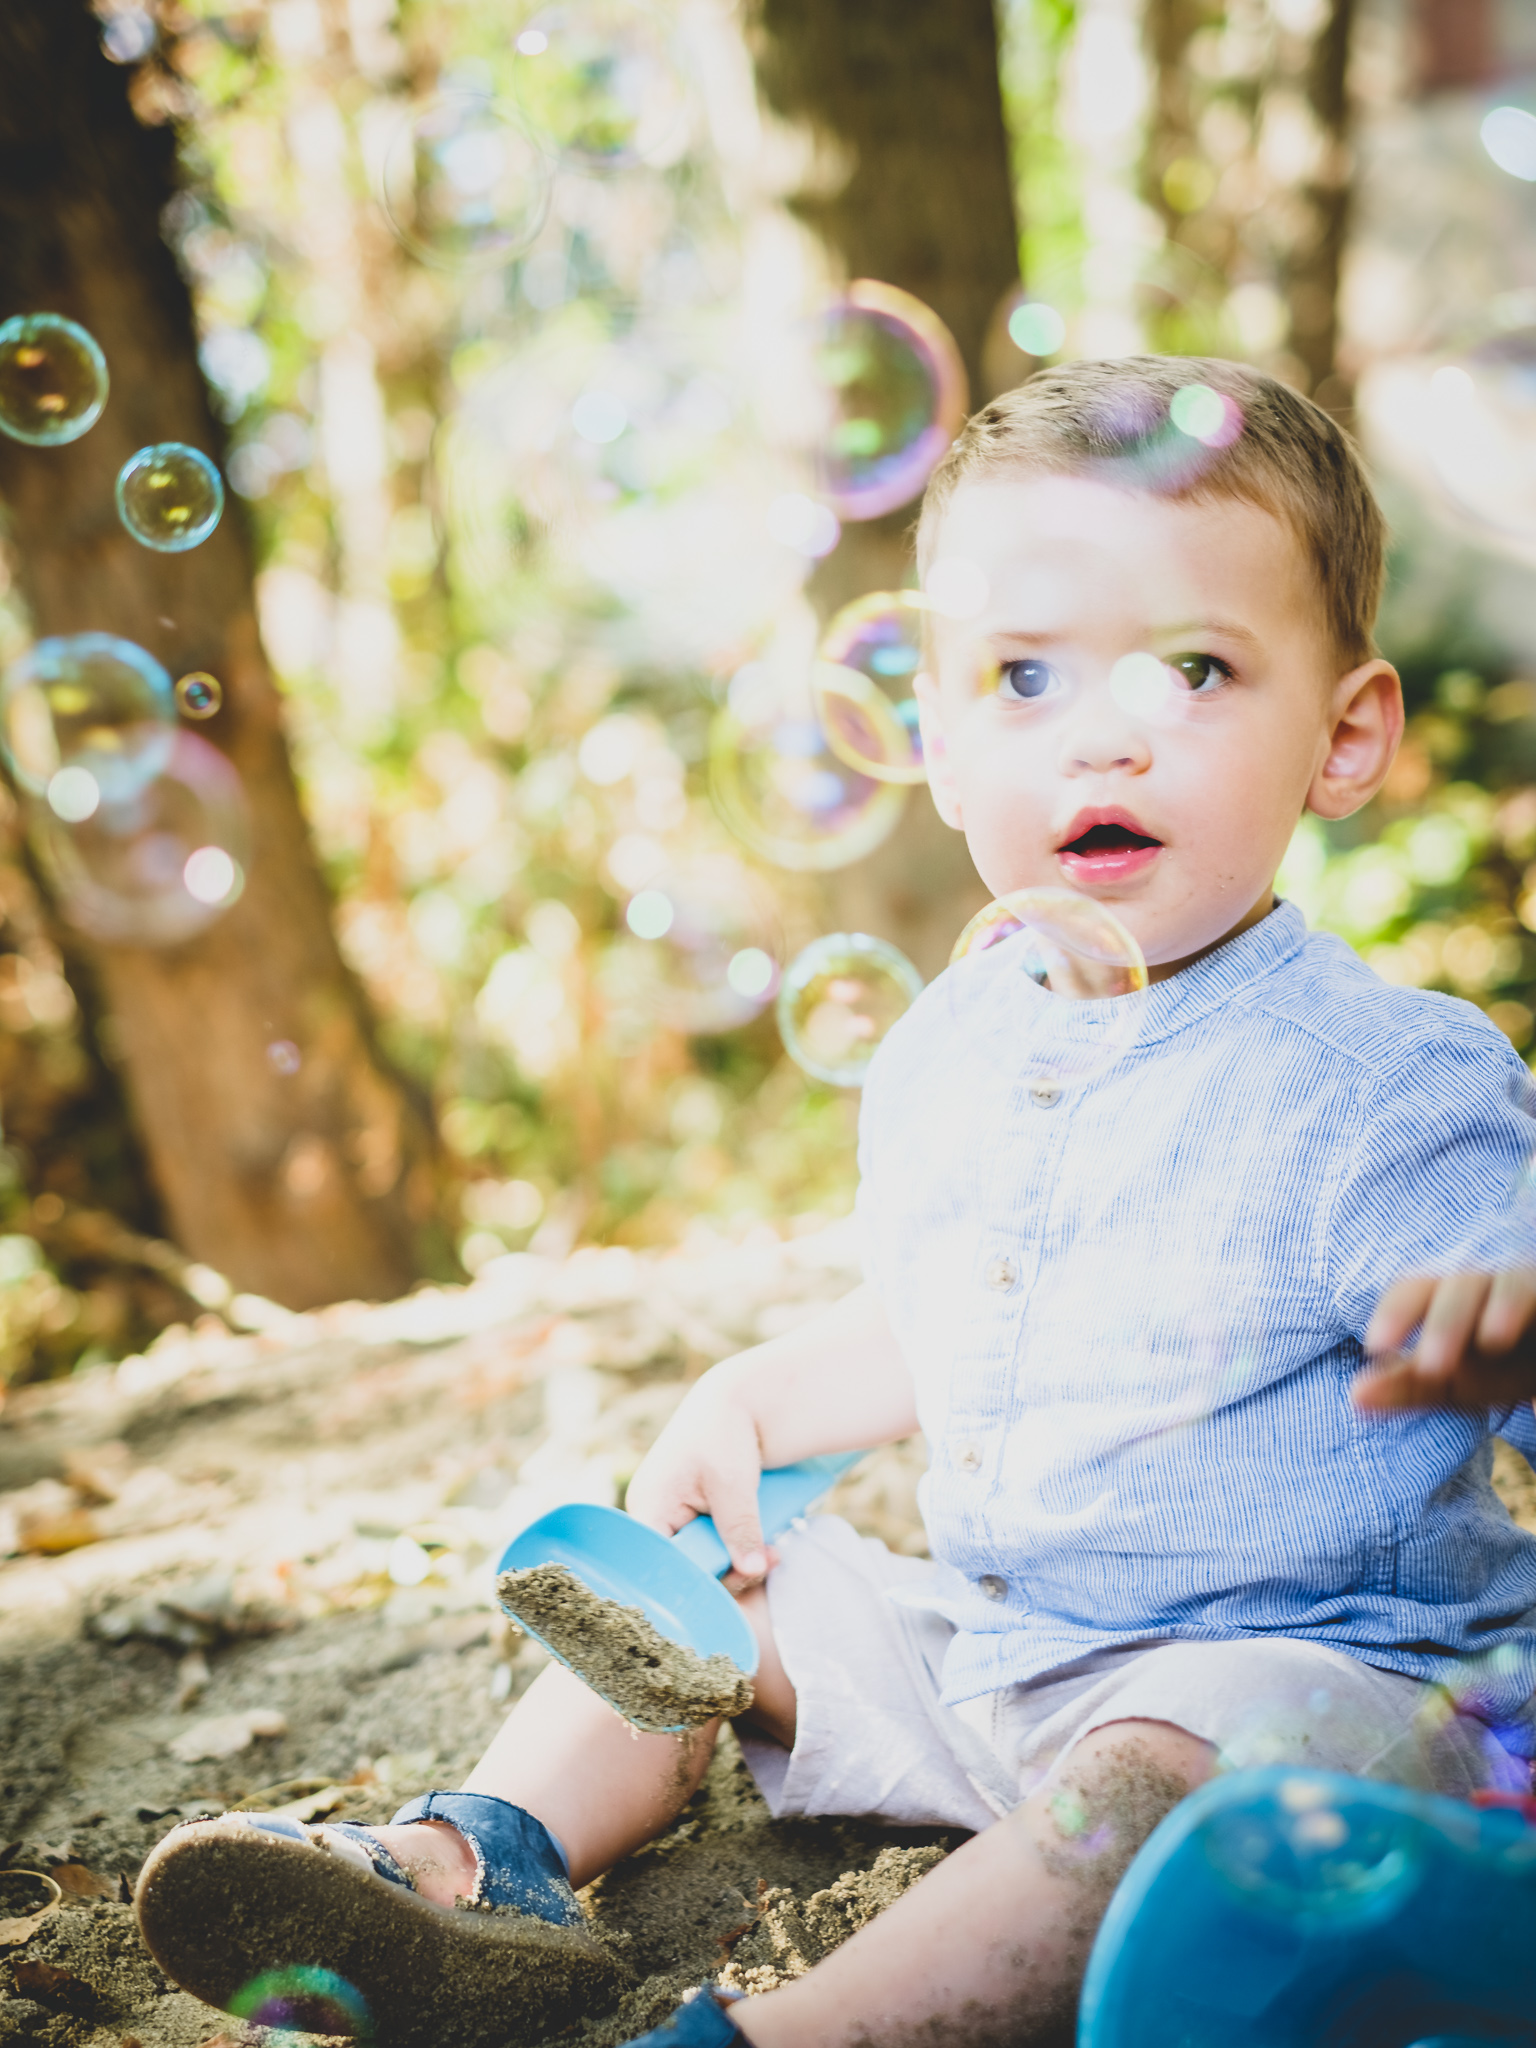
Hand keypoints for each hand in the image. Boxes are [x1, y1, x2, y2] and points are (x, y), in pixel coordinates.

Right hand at [623, 1379, 777, 1590]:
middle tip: (770, 1561)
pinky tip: (766, 1546)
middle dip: (729, 1570)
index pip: (662, 1562)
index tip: (736, 1580)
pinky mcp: (698, 1517)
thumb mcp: (733, 1483)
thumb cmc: (724, 1431)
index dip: (697, 1579)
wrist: (739, 1401)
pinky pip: (715, 1545)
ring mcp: (677, 1518)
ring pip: (706, 1559)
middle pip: (687, 1566)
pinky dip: (741, 1547)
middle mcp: (656, 1517)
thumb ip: (739, 1528)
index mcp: (648, 1507)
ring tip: (775, 1554)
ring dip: (741, 1561)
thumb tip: (752, 1571)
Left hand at [1355, 1268, 1535, 1411]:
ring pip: (1514, 1285)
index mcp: (1448, 1296)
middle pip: (1461, 1289)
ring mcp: (1527, 1289)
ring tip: (1492, 1339)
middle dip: (1445, 1323)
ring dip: (1503, 1306)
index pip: (1415, 1290)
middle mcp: (1488, 1284)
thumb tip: (1355, 1397)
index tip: (1376, 1346)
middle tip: (1431, 1368)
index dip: (1396, 1313)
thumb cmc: (1493, 1363)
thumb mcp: (1448, 1378)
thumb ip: (1405, 1385)